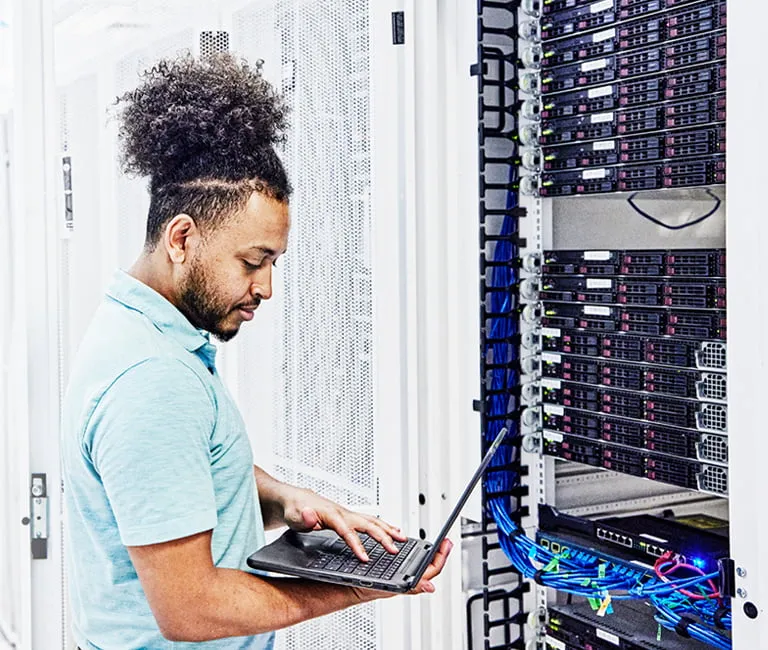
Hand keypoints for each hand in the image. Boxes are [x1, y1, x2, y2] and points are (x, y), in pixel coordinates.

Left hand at [280, 485, 407, 561]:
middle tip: (394, 550)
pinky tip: (393, 531)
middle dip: (382, 537)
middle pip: (367, 524)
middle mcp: (343, 513)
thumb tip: (309, 515)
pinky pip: (370, 521)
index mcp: (331, 514)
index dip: (357, 545)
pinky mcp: (349, 517)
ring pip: (372, 521)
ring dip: (388, 529)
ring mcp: (348, 514)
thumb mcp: (293, 515)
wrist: (295, 500)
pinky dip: (384, 525)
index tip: (366, 558)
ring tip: (402, 539)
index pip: (347, 531)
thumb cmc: (294, 509)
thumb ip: (302, 518)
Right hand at [353, 538, 453, 601]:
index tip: (447, 544)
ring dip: (429, 554)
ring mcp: (400, 576)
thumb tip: (431, 587)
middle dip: (440, 553)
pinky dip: (415, 555)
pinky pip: (408, 564)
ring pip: (420, 566)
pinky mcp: (393, 572)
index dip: (442, 557)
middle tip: (446, 542)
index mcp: (408, 583)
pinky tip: (415, 550)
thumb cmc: (363, 588)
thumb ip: (408, 588)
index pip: (432, 570)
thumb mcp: (385, 586)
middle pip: (429, 567)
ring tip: (436, 545)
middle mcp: (406, 580)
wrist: (347, 588)